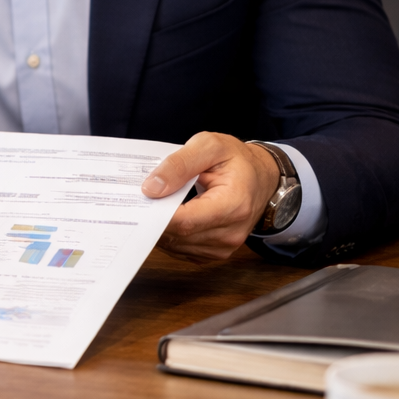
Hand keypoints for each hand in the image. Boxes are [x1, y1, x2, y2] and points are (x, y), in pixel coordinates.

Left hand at [141, 132, 280, 262]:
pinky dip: (169, 234)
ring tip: (155, 204)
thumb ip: (179, 164)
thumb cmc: (236, 160)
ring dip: (160, 227)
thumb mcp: (209, 146)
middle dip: (154, 218)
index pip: (185, 221)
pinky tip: (167, 215)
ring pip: (176, 245)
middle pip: (178, 236)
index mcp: (233, 205)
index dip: (157, 213)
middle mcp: (231, 232)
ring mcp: (224, 247)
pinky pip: (182, 249)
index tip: (138, 200)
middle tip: (138, 200)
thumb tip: (152, 188)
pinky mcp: (215, 252)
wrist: (261, 177)